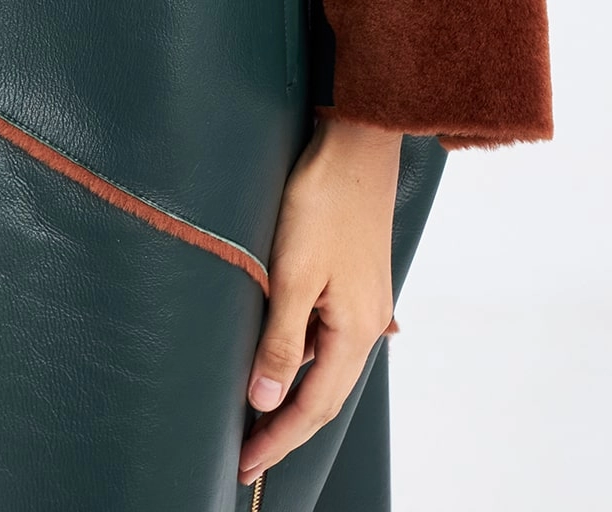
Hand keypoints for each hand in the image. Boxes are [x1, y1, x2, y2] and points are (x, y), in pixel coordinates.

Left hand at [239, 115, 400, 487]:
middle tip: (246, 454)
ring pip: (326, 364)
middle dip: (284, 427)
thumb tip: (264, 402)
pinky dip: (306, 356)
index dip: (277, 440)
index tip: (244, 466)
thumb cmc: (323, 202)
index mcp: (355, 331)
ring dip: (294, 391)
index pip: (312, 406)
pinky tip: (294, 360)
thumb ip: (279, 341)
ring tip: (257, 411)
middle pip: (323, 393)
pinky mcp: (356, 281)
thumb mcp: (292, 274)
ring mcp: (365, 302)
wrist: (356, 145)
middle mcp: (367, 324)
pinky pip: (329, 336)